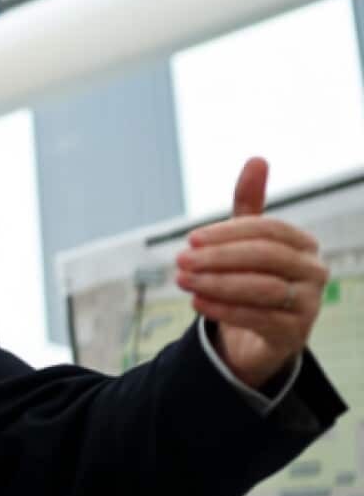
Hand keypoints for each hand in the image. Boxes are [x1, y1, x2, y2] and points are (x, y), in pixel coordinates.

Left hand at [175, 157, 328, 387]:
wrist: (258, 336)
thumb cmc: (252, 278)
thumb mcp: (246, 242)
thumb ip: (248, 205)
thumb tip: (257, 159)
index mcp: (303, 244)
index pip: (267, 230)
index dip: (227, 232)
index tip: (190, 238)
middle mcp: (314, 271)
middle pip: (266, 257)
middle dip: (218, 257)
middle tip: (180, 260)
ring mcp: (309, 304)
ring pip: (263, 288)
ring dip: (217, 283)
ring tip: (182, 280)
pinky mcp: (294, 334)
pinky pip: (258, 318)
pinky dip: (224, 309)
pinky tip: (196, 302)